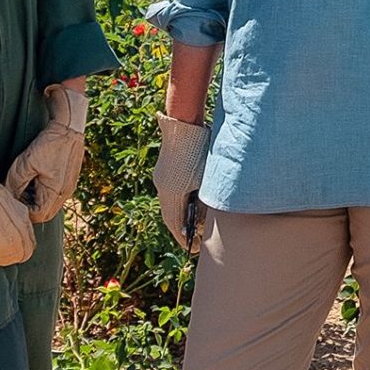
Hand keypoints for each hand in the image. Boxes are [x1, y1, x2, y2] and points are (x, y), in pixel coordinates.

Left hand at [3, 84, 87, 221]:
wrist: (69, 127)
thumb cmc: (48, 144)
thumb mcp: (25, 164)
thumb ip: (15, 183)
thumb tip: (8, 197)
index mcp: (55, 192)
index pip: (37, 215)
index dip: (23, 211)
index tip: (12, 200)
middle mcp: (65, 193)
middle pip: (45, 213)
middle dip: (29, 207)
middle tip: (16, 194)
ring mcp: (69, 187)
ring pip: (50, 203)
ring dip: (36, 199)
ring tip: (25, 185)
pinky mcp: (70, 179)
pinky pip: (55, 194)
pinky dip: (43, 191)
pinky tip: (35, 178)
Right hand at [152, 113, 210, 252]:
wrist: (184, 120)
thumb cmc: (201, 147)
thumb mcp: (207, 177)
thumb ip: (204, 199)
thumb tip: (204, 219)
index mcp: (173, 192)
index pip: (175, 223)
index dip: (183, 237)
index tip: (191, 249)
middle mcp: (163, 187)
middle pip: (170, 216)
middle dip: (181, 229)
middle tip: (193, 240)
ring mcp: (162, 177)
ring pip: (169, 204)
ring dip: (179, 216)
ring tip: (194, 224)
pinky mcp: (164, 169)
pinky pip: (169, 193)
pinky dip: (178, 203)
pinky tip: (189, 204)